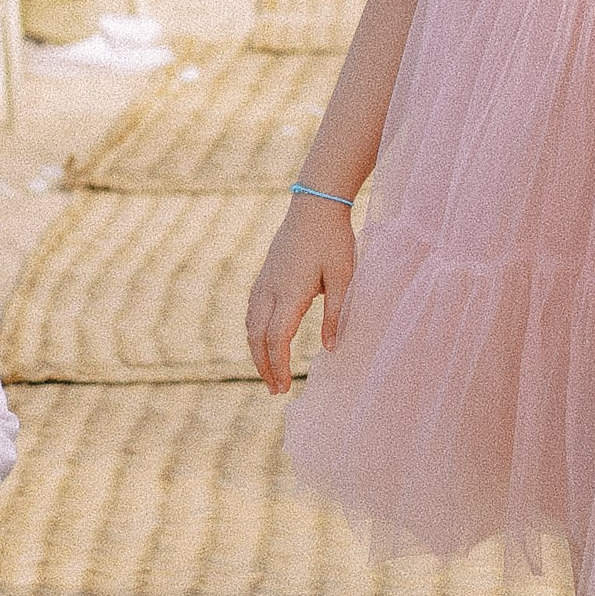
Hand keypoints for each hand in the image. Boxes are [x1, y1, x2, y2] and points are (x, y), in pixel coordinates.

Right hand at [246, 195, 353, 394]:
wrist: (314, 205)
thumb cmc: (334, 240)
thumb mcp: (344, 278)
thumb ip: (337, 314)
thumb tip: (331, 349)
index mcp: (291, 293)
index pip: (277, 339)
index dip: (279, 366)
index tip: (285, 387)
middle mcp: (270, 290)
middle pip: (258, 337)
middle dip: (264, 366)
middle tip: (276, 390)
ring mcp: (264, 281)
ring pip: (250, 325)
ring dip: (257, 352)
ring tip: (269, 372)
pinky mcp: (264, 275)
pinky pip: (252, 311)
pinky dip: (254, 333)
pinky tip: (262, 342)